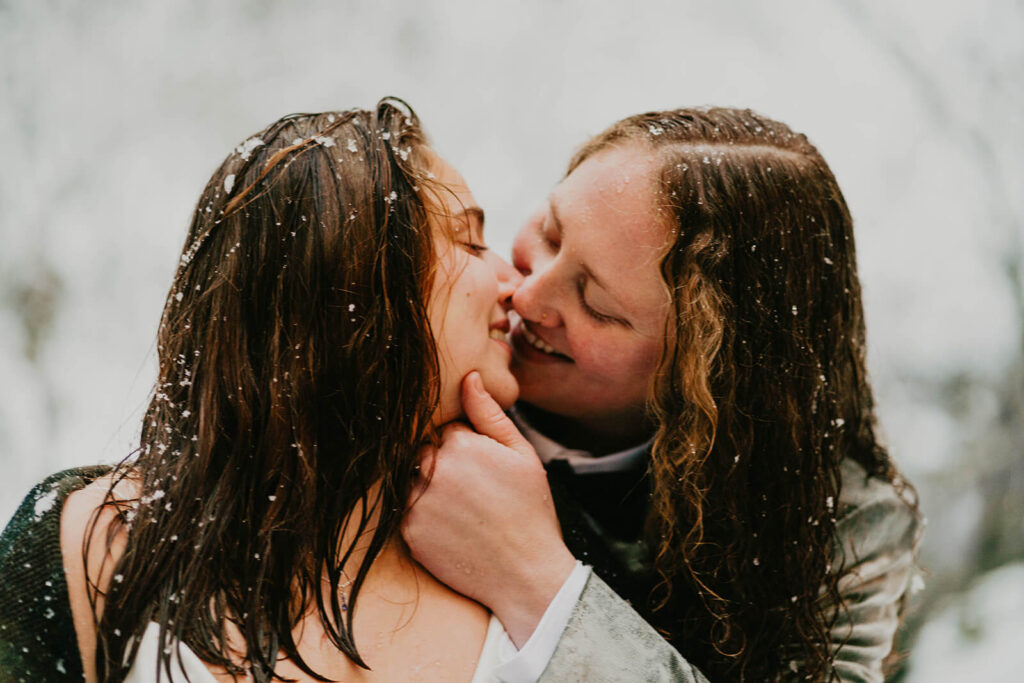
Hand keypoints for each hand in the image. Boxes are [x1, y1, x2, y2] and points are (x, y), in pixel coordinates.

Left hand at [403, 372, 576, 646]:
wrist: (525, 574)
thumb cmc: (529, 511)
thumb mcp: (522, 455)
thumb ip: (490, 414)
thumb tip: (468, 375)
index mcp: (461, 444)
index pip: (447, 428)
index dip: (465, 446)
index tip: (481, 467)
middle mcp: (433, 469)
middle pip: (423, 450)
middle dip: (441, 463)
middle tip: (470, 491)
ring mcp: (417, 501)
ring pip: (411, 477)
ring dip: (428, 487)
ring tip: (461, 510)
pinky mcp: (407, 531)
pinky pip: (404, 509)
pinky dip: (422, 514)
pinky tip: (451, 528)